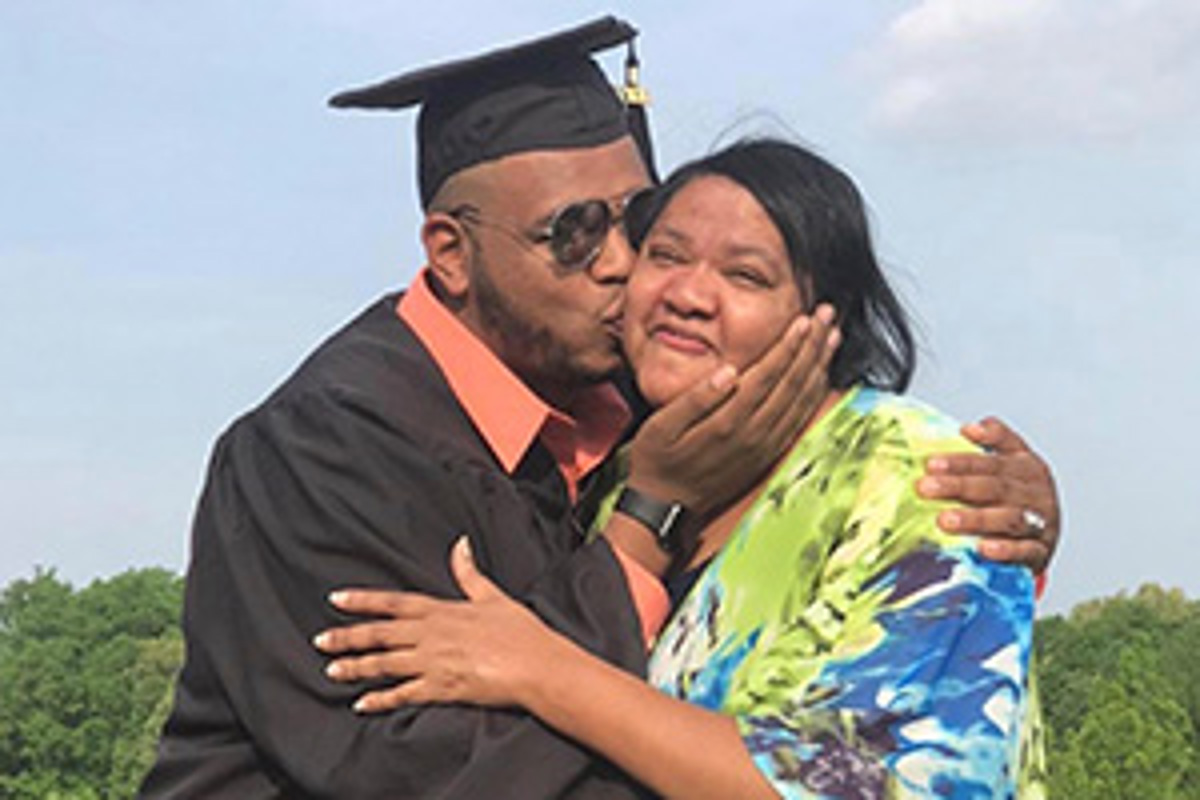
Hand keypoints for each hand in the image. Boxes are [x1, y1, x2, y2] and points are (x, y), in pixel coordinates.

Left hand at [313, 539, 565, 712]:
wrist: (538, 665)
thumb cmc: (521, 631)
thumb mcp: (493, 596)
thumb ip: (469, 573)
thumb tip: (460, 544)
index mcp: (442, 610)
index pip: (393, 603)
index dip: (362, 601)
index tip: (336, 599)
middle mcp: (431, 635)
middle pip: (380, 634)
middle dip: (347, 637)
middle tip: (319, 640)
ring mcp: (434, 663)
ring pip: (384, 664)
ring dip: (356, 667)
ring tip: (332, 671)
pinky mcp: (441, 689)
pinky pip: (403, 695)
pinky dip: (381, 700)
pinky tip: (362, 704)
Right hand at [627, 306, 839, 516]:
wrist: (664, 506)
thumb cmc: (657, 459)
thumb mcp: (662, 426)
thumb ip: (696, 399)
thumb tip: (727, 371)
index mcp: (728, 422)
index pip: (767, 376)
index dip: (788, 347)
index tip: (805, 320)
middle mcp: (753, 435)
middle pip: (792, 384)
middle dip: (811, 348)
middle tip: (828, 316)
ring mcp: (763, 447)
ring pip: (801, 401)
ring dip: (818, 367)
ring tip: (833, 338)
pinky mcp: (766, 455)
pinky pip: (798, 421)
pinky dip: (813, 395)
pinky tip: (820, 377)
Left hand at [917, 417, 1060, 572]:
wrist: (1044, 539)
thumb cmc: (1015, 497)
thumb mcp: (1009, 465)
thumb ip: (994, 441)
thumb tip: (969, 428)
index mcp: (1027, 467)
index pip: (993, 461)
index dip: (964, 461)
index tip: (932, 463)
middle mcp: (1036, 493)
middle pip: (996, 487)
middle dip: (958, 486)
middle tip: (926, 488)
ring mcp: (1041, 523)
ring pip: (1009, 518)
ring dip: (975, 519)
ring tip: (944, 520)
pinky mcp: (1040, 552)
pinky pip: (1025, 550)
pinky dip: (1006, 550)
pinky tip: (984, 548)